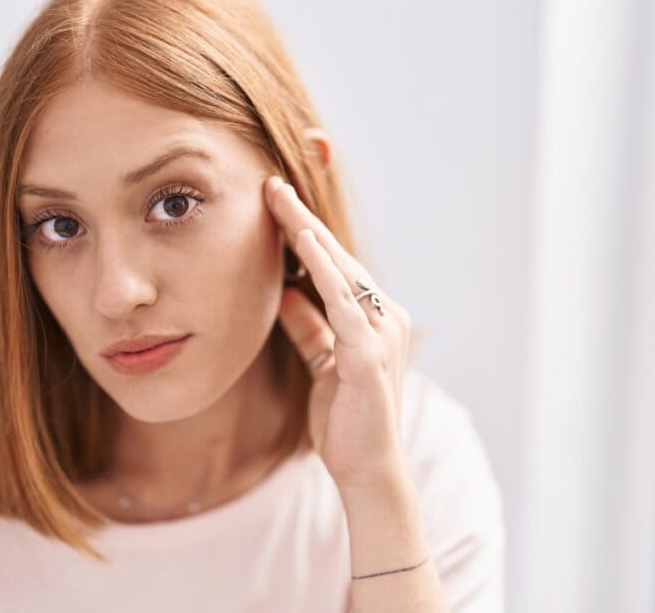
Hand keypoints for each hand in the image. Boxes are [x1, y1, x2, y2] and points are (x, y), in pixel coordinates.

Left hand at [264, 175, 414, 492]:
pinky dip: (323, 268)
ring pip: (340, 269)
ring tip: (278, 197)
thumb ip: (308, 326)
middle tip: (270, 183)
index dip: (304, 232)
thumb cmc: (345, 419)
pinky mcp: (370, 353)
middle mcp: (384, 317)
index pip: (334, 266)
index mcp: (374, 319)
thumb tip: (284, 293)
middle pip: (336, 257)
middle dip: (301, 219)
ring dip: (307, 231)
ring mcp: (381, 333)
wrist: (368, 470)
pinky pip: (343, 301)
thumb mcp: (320, 361)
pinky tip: (303, 240)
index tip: (274, 201)